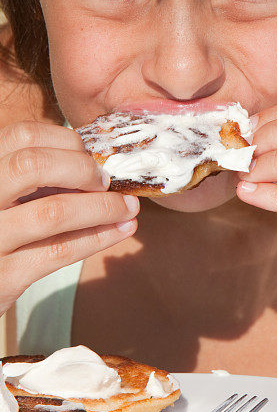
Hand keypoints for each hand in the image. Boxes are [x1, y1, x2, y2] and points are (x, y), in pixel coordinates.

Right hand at [0, 121, 139, 316]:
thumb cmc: (1, 230)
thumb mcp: (7, 194)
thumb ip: (36, 177)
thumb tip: (98, 165)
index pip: (23, 135)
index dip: (66, 141)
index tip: (91, 157)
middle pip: (32, 165)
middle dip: (82, 169)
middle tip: (107, 182)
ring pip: (53, 212)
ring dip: (101, 207)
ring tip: (128, 207)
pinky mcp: (4, 276)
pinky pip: (59, 251)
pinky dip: (98, 238)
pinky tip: (121, 230)